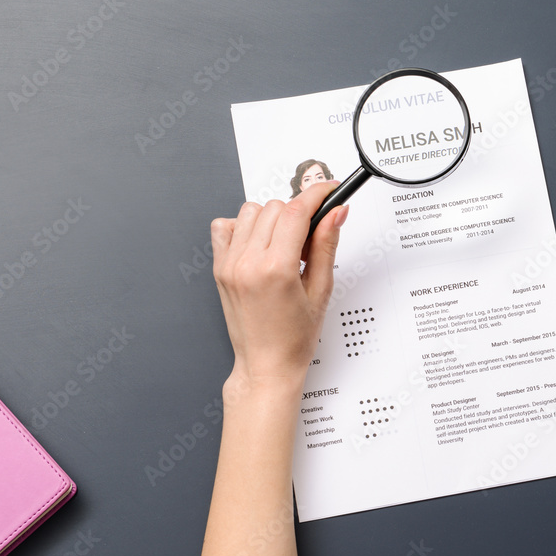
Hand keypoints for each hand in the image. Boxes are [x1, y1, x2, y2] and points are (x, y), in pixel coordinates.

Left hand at [210, 183, 347, 388]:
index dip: (318, 195)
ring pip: (251, 211)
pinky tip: (260, 245)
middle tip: (310, 241)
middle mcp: (247, 264)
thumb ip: (326, 245)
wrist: (265, 365)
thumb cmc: (293, 339)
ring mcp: (229, 265)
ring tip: (285, 246)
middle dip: (298, 215)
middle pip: (276, 207)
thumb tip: (336, 213)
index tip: (330, 191)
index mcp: (276, 270)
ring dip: (272, 219)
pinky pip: (225, 226)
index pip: (297, 212)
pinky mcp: (219, 268)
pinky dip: (244, 227)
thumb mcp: (321, 291)